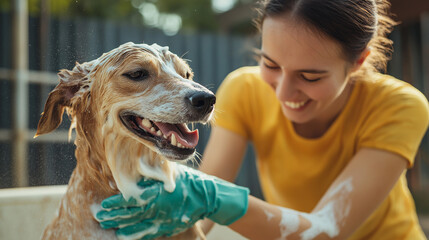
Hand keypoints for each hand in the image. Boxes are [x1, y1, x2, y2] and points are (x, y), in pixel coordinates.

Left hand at [96, 164, 248, 239]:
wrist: (206, 197)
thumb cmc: (188, 181)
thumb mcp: (171, 173)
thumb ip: (154, 174)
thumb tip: (136, 168)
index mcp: (158, 192)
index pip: (133, 199)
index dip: (117, 203)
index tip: (104, 204)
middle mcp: (158, 207)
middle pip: (131, 213)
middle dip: (114, 215)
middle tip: (99, 216)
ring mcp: (162, 219)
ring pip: (137, 224)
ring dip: (120, 225)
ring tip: (106, 225)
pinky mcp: (167, 227)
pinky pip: (148, 233)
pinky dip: (135, 235)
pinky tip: (123, 235)